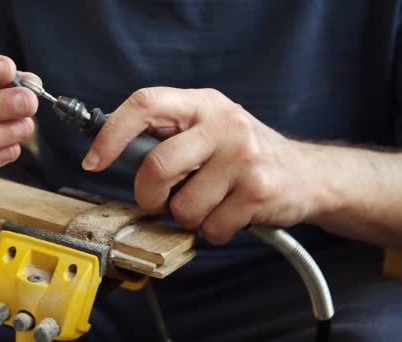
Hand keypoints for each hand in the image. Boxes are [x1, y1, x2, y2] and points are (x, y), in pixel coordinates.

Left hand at [82, 87, 327, 244]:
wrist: (308, 174)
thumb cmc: (244, 153)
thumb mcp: (209, 129)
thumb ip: (169, 134)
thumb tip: (111, 150)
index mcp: (203, 104)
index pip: (145, 103)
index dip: (112, 133)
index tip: (94, 160)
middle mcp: (224, 124)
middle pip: (156, 166)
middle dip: (148, 196)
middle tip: (157, 201)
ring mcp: (243, 158)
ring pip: (183, 207)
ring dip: (188, 216)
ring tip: (210, 203)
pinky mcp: (258, 192)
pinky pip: (212, 228)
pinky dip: (214, 230)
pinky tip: (231, 215)